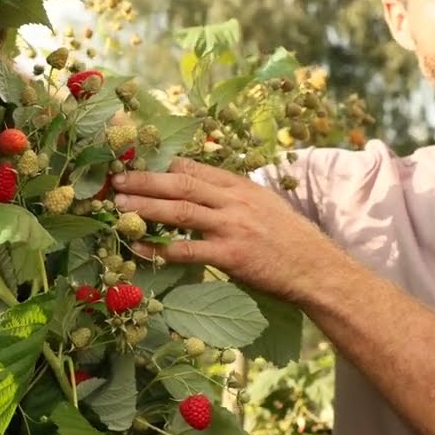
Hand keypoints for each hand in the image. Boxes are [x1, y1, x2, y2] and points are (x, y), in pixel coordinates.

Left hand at [110, 158, 346, 304]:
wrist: (317, 269)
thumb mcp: (263, 205)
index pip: (194, 169)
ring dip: (146, 208)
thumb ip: (232, 196)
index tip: (136, 166)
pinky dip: (160, 248)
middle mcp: (234, 201)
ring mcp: (232, 227)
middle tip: (116, 181)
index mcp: (240, 186)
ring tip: (119, 207)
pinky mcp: (231, 255)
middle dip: (145, 181)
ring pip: (180, 212)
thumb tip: (199, 190)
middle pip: (181, 184)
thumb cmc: (289, 239)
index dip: (161, 167)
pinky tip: (138, 248)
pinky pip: (187, 250)